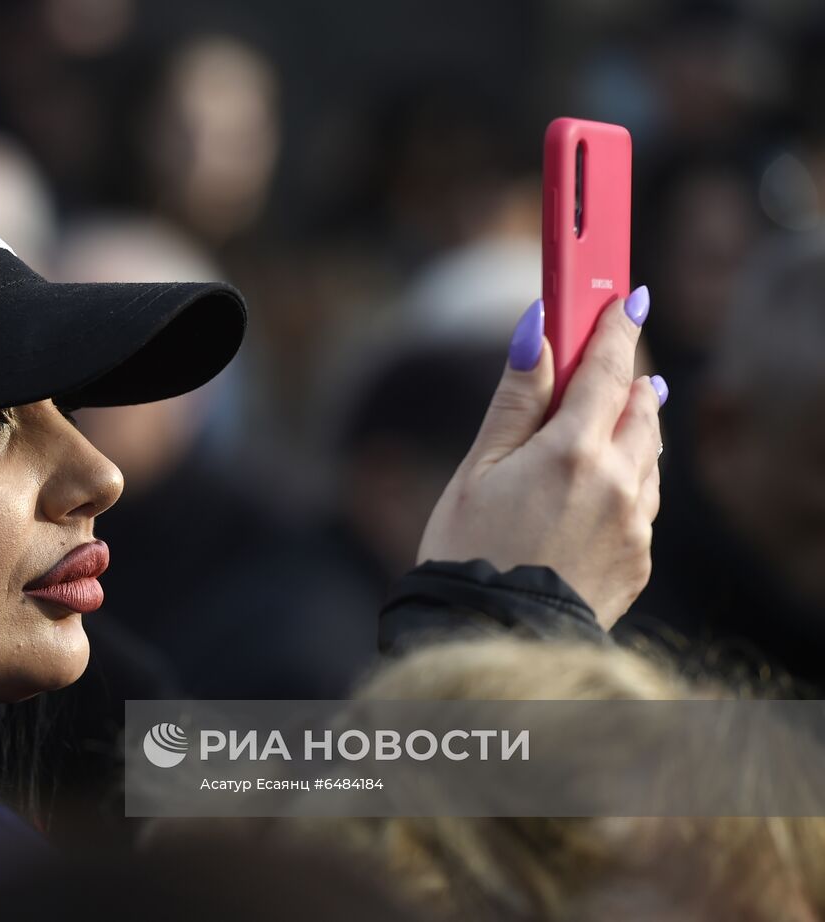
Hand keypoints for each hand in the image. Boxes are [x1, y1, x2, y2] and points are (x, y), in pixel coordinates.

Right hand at [417, 288, 665, 627]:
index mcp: (572, 451)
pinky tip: (608, 480)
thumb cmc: (468, 552)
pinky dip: (630, 478)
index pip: (607, 370)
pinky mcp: (639, 558)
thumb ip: (516, 399)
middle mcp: (617, 481)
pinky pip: (644, 501)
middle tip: (617, 352)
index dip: (616, 328)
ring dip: (634, 427)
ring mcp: (635, 523)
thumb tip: (535, 332)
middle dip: (628, 377)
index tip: (625, 298)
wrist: (492, 636)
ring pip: (648, 454)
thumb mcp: (478, 469)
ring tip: (620, 411)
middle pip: (640, 408)